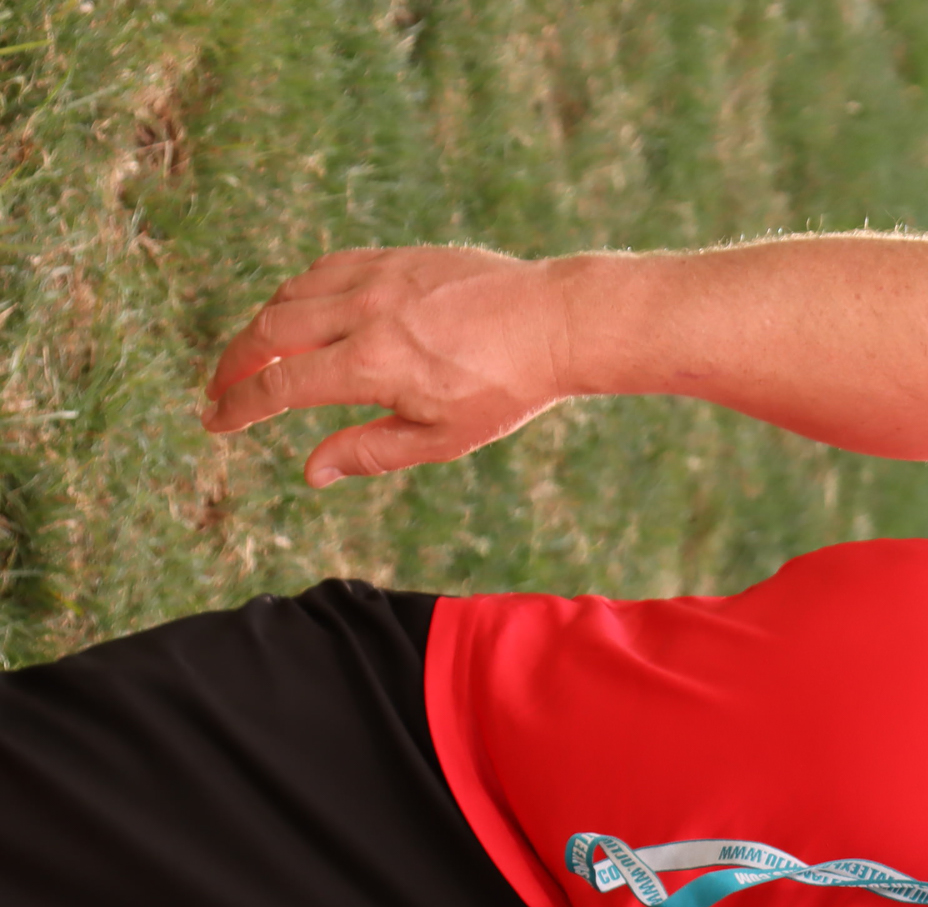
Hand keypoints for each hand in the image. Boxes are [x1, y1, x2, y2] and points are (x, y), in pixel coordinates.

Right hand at [203, 246, 570, 486]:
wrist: (555, 322)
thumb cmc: (506, 389)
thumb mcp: (443, 437)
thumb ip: (371, 451)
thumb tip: (311, 471)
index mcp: (370, 364)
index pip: (278, 385)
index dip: (238, 405)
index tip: (214, 421)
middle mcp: (363, 313)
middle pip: (268, 332)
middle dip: (233, 363)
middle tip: (219, 389)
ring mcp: (377, 277)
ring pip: (291, 295)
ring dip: (261, 326)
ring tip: (255, 355)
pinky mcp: (395, 257)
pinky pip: (326, 269)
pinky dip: (299, 292)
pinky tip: (300, 312)